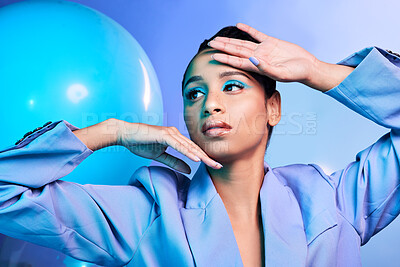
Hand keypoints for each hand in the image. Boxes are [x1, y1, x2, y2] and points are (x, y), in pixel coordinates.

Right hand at [117, 121, 222, 173]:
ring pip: (188, 146)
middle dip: (207, 157)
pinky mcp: (163, 135)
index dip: (203, 158)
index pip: (192, 150)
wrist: (125, 134)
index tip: (213, 166)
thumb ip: (174, 162)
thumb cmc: (140, 143)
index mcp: (175, 138)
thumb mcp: (159, 156)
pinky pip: (178, 145)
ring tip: (212, 164)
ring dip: (201, 156)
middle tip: (219, 166)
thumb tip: (189, 169)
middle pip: (194, 148)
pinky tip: (196, 159)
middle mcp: (175, 134)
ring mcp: (170, 133)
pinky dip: (187, 152)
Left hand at [209, 23, 353, 91]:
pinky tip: (239, 26)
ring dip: (231, 40)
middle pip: (236, 51)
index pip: (237, 61)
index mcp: (257, 66)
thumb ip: (266, 68)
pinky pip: (256, 34)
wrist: (307, 67)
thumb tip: (252, 60)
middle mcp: (257, 58)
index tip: (213, 55)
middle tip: (211, 43)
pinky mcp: (271, 42)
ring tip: (219, 38)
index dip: (224, 58)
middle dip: (223, 47)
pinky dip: (248, 30)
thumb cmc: (295, 74)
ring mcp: (263, 49)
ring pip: (243, 43)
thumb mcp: (281, 73)